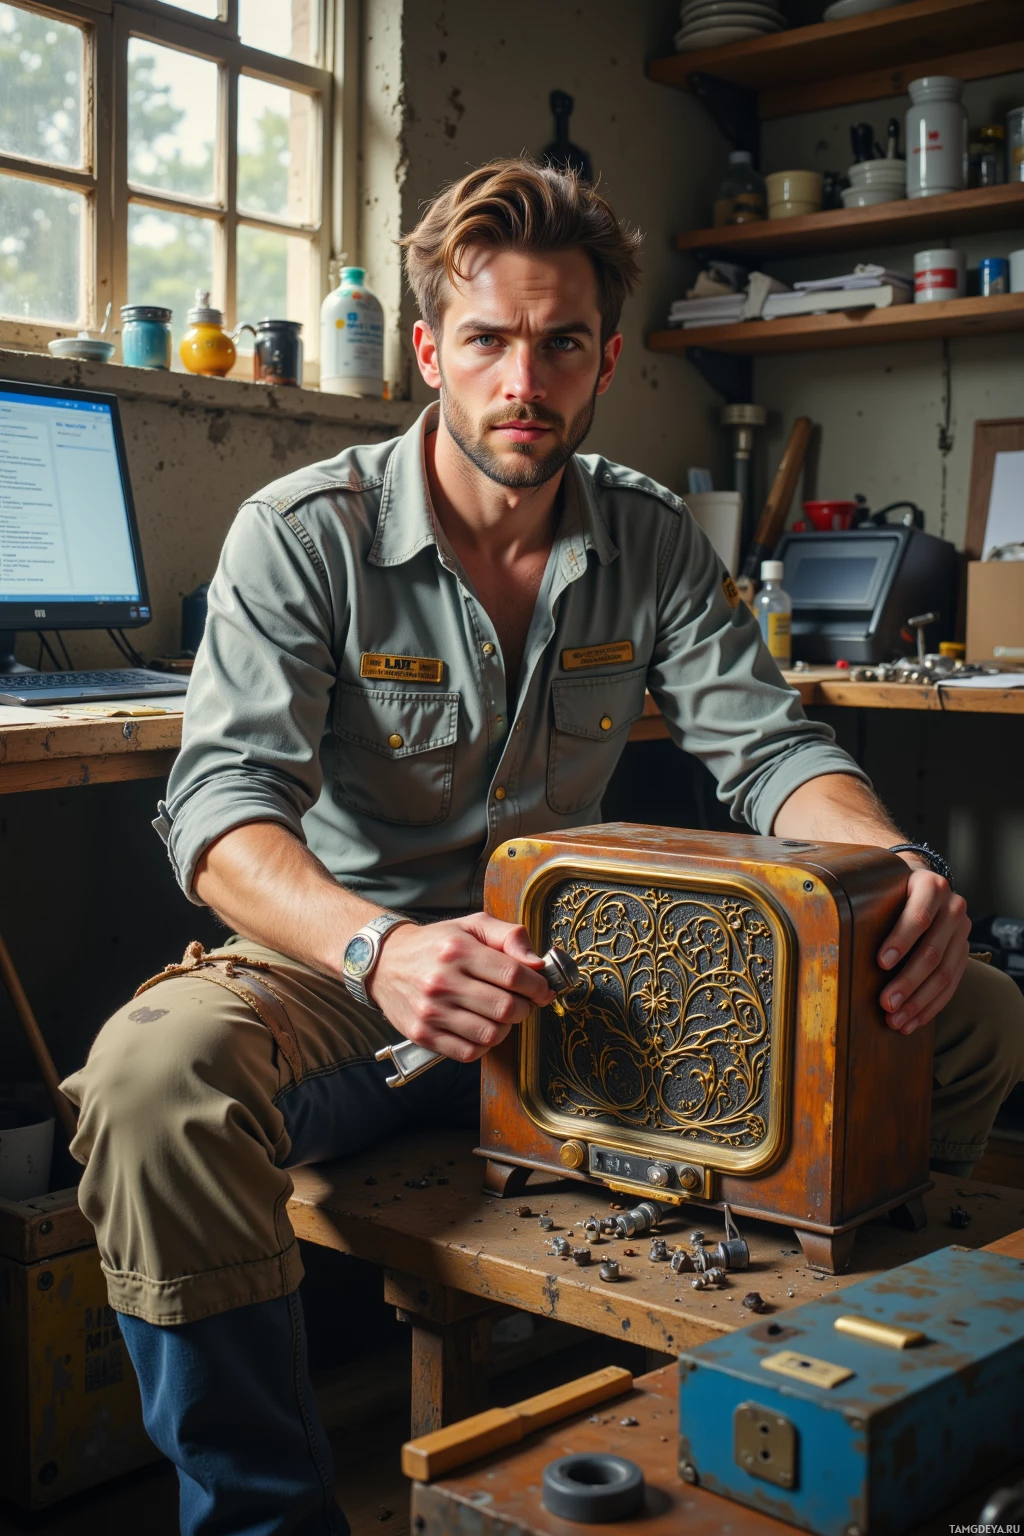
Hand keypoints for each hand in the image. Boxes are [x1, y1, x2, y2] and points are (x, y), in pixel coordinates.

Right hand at [369, 913, 552, 1062]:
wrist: (384, 962)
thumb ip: (510, 936)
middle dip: (524, 1007)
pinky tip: (481, 1027)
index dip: (537, 985)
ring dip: (506, 1027)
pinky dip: (484, 1044)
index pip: (513, 974)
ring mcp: (430, 1012)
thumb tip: (537, 964)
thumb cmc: (435, 944)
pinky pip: (470, 1052)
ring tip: (500, 1014)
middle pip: (506, 1008)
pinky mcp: (423, 1035)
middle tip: (522, 1001)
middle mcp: (442, 981)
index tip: (542, 989)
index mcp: (457, 949)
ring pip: (491, 1034)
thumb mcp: (472, 925)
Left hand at [878, 868, 970, 1033]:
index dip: (901, 941)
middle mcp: (953, 908)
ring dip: (918, 1002)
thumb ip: (869, 904)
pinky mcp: (963, 953)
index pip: (919, 917)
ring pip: (944, 973)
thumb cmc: (891, 891)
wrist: (923, 887)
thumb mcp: (883, 888)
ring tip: (896, 1020)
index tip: (881, 963)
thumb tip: (834, 935)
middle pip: (932, 951)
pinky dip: (931, 1006)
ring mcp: (962, 932)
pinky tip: (913, 1021)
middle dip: (907, 982)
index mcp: (931, 887)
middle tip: (885, 1003)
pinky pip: (951, 985)